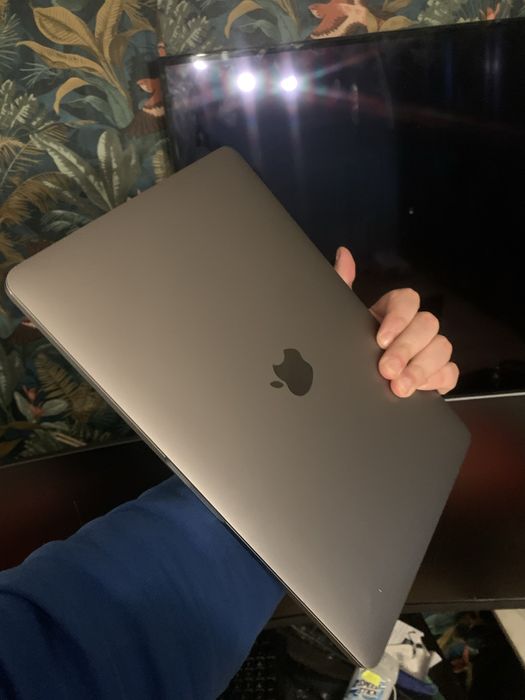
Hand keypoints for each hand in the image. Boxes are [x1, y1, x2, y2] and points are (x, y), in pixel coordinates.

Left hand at [334, 246, 458, 397]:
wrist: (346, 387)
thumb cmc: (345, 348)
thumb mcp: (339, 319)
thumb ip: (341, 285)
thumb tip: (343, 254)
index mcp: (390, 312)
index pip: (408, 300)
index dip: (399, 317)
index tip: (381, 339)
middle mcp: (412, 329)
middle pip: (428, 324)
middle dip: (408, 348)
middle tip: (386, 370)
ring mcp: (426, 351)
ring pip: (442, 347)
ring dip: (422, 368)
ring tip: (399, 387)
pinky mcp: (435, 375)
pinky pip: (450, 372)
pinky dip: (438, 380)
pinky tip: (419, 390)